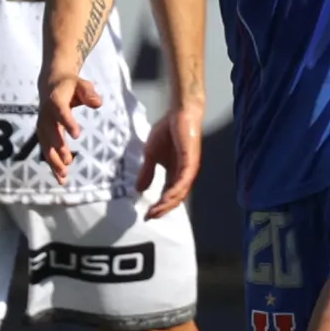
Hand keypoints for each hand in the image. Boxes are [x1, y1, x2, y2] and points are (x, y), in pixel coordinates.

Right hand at [38, 74, 103, 184]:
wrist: (51, 84)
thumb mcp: (82, 84)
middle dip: (58, 147)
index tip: (77, 135)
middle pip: (50, 132)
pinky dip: (52, 164)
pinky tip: (61, 178)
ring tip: (63, 176)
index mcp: (55, 99)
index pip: (60, 111)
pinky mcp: (43, 133)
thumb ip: (89, 93)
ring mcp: (42, 125)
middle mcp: (45, 114)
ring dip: (53, 161)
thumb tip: (98, 103)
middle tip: (68, 162)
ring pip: (45, 145)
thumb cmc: (71, 85)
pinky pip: (46, 149)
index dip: (67, 122)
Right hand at [139, 103, 205, 218]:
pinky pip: (184, 181)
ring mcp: (189, 169)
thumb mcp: (151, 155)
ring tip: (156, 211)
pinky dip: (176, 191)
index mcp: (176, 174)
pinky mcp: (191, 161)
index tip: (146, 215)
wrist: (179, 113)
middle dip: (163, 209)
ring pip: (180, 192)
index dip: (159, 206)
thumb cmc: (167, 131)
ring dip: (168, 204)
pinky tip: (167, 198)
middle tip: (150, 217)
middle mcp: (184, 175)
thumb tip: (139, 189)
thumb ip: (147, 172)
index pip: (168, 195)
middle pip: (175, 198)